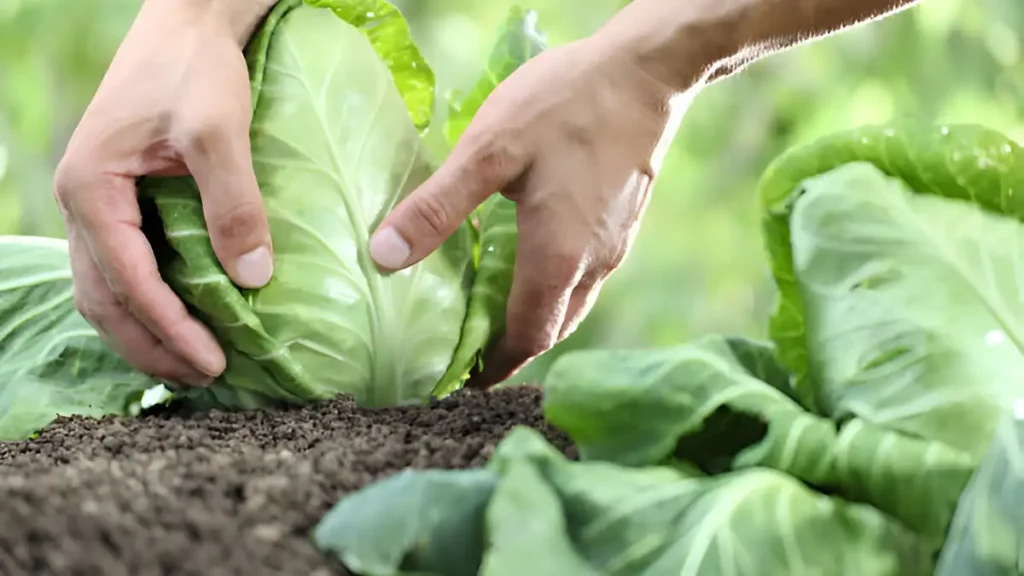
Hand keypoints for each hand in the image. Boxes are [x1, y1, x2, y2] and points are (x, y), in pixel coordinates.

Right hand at [53, 0, 275, 386]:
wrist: (185, 25)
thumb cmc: (195, 70)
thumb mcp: (218, 132)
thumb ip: (234, 204)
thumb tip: (253, 279)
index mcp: (92, 189)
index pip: (128, 283)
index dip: (170, 330)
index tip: (213, 363)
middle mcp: (82, 203)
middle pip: (105, 300)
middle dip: (153, 346)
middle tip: (206, 378)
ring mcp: (97, 204)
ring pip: (108, 290)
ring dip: (147, 332)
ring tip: (195, 363)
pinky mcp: (120, 202)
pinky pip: (124, 269)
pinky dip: (149, 304)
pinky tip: (185, 320)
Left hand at [368, 34, 685, 387]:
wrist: (646, 71)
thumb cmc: (566, 106)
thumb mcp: (488, 152)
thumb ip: (436, 208)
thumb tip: (382, 257)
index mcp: (557, 258)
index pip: (526, 338)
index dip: (495, 366)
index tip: (464, 380)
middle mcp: (593, 263)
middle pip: (553, 328)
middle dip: (514, 347)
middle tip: (473, 350)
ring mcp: (616, 244)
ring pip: (574, 302)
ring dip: (538, 317)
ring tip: (496, 312)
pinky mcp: (625, 221)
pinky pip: (588, 275)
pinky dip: (557, 287)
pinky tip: (534, 260)